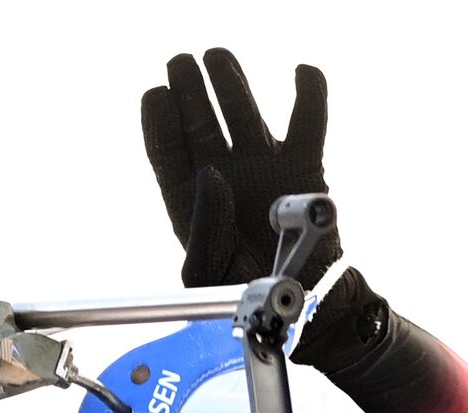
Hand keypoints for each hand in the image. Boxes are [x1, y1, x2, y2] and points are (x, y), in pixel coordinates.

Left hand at [142, 48, 340, 288]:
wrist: (301, 301)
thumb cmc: (247, 293)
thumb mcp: (209, 275)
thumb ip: (203, 233)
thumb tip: (211, 177)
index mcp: (189, 198)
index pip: (167, 150)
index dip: (159, 121)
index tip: (158, 96)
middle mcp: (222, 173)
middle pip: (199, 120)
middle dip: (188, 89)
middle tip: (181, 63)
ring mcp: (261, 164)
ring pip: (242, 111)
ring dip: (230, 81)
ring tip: (216, 56)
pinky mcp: (303, 165)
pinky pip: (307, 121)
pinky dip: (309, 93)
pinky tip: (301, 72)